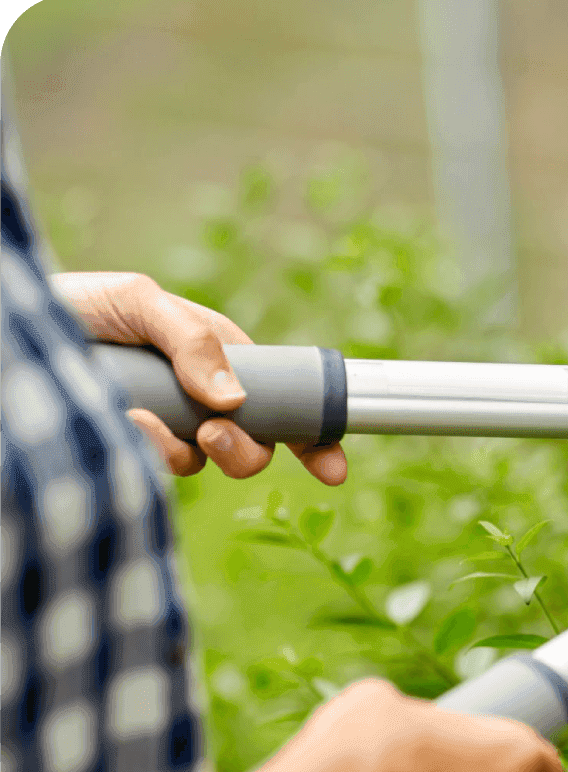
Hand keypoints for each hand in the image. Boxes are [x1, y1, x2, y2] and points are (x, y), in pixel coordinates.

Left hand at [51, 271, 346, 484]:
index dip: (313, 438)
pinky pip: (156, 466)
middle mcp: (198, 400)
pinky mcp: (129, 449)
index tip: (332, 469)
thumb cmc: (77, 304)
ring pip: (204, 463)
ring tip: (143, 418)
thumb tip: (233, 400)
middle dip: (246, 451)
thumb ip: (192, 340)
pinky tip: (122, 419)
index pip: (282, 403)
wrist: (13, 329)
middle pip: (253, 447)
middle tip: (214, 432)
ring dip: (183, 448)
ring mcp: (165, 428)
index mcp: (219, 361)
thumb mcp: (140, 301)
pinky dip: (146, 448)